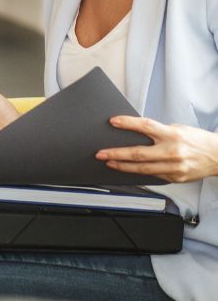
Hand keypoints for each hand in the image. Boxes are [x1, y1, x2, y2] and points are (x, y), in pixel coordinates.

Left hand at [96, 116, 217, 182]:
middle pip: (139, 153)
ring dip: (123, 166)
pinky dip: (139, 173)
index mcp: (172, 135)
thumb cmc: (198, 140)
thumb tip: (137, 132)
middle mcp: (172, 152)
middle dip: (117, 153)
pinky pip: (153, 176)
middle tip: (101, 153)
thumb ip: (159, 131)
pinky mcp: (175, 179)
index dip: (127, 123)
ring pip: (143, 169)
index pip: (145, 126)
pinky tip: (128, 170)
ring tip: (110, 162)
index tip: (113, 121)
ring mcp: (174, 168)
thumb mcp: (177, 128)